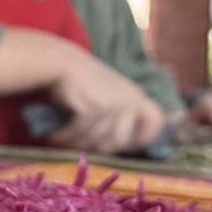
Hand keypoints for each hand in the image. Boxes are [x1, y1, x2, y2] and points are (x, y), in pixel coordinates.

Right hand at [47, 52, 165, 153]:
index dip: (142, 137)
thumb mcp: (110, 95)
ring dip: (76, 145)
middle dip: (98, 149)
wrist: (60, 62)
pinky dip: (65, 138)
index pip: (156, 121)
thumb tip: (122, 148)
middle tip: (81, 146)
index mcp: (136, 96)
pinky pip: (80, 135)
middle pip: (120, 142)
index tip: (122, 144)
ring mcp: (112, 104)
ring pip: (97, 141)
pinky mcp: (93, 108)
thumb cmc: (82, 83)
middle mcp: (128, 100)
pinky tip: (55, 135)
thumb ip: (121, 117)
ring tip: (62, 141)